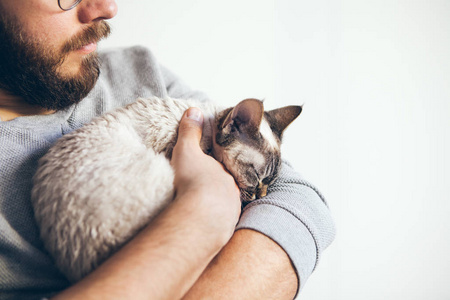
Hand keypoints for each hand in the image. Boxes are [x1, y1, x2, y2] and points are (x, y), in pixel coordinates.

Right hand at [171, 107, 240, 241]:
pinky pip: (218, 226)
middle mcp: (233, 193)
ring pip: (224, 209)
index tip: (205, 176)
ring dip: (214, 210)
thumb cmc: (194, 180)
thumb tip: (194, 110)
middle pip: (225, 191)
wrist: (200, 216)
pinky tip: (201, 227)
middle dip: (215, 192)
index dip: (213, 172)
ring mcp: (231, 213)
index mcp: (226, 174)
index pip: (221, 171)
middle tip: (200, 195)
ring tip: (199, 212)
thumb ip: (190, 132)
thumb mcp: (188, 151)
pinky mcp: (225, 231)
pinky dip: (211, 225)